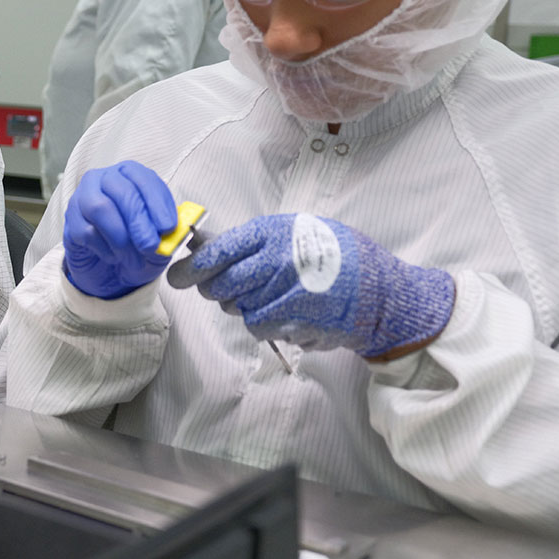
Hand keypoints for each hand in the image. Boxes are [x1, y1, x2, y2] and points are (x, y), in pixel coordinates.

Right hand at [62, 160, 177, 298]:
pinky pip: (86, 231)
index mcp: (130, 175)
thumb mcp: (161, 241)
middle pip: (121, 191)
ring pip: (99, 208)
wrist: (111, 270)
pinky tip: (113, 256)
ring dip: (121, 238)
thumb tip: (171, 233)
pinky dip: (104, 248)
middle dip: (139, 221)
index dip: (157, 203)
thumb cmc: (138, 246)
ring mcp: (82, 198)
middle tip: (150, 246)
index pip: (143, 179)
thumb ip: (169, 234)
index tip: (168, 227)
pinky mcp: (70, 221)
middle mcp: (104, 179)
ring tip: (133, 259)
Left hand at [189, 213, 454, 359]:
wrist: (381, 292)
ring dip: (245, 306)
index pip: (222, 249)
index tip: (178, 276)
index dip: (194, 265)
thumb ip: (255, 242)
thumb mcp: (298, 233)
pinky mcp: (295, 319)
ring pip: (239, 307)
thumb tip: (204, 247)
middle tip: (221, 290)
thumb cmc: (337, 258)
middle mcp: (279, 259)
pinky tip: (284, 314)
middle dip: (215, 290)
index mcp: (276, 232)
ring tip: (272, 297)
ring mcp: (287, 291)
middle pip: (222, 282)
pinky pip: (258, 326)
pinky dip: (265, 324)